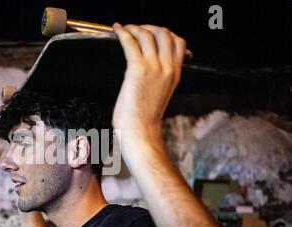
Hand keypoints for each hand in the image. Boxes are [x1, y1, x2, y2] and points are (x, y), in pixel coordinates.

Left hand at [112, 24, 186, 138]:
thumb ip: (161, 79)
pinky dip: (122, 33)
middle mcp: (168, 68)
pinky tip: (116, 31)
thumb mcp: (161, 94)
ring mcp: (154, 67)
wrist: (140, 131)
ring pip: (147, 34)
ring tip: (124, 29)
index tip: (151, 33)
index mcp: (175, 74)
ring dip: (134, 28)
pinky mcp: (137, 69)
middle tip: (135, 30)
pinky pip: (130, 43)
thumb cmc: (145, 117)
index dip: (165, 33)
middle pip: (164, 33)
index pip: (178, 42)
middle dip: (149, 27)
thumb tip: (152, 70)